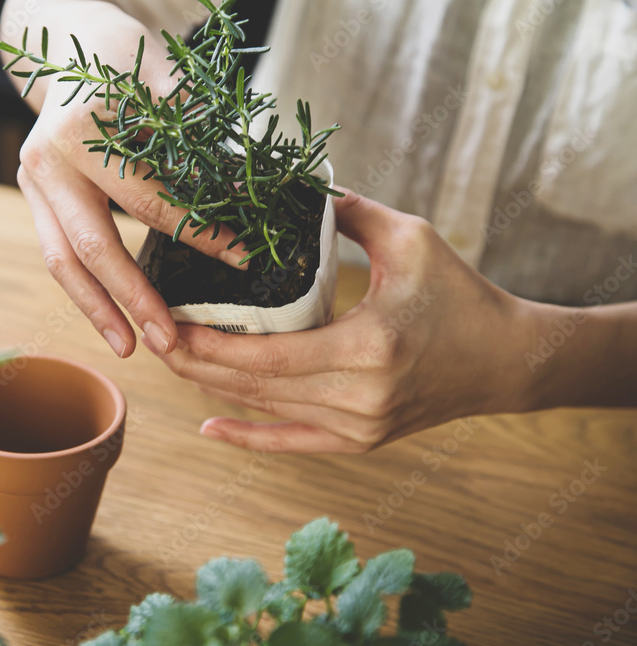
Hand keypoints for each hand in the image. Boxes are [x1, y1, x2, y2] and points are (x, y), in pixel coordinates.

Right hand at [11, 5, 245, 358]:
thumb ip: (188, 119)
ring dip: (96, 310)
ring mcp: (32, 184)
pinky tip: (113, 317)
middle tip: (167, 343)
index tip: (240, 260)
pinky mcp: (35, 199)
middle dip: (130, 300)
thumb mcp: (157, 71)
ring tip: (130, 349)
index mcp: (77, 134)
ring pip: (61, 262)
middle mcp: (45, 163)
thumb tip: (241, 174)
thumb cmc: (118, 55)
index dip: (196, 233)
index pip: (146, 200)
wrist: (63, 44)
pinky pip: (60, 253)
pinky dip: (87, 288)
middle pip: (89, 247)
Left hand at [151, 189, 540, 453]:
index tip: (166, 320)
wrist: (506, 360)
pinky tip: (208, 427)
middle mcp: (358, 398)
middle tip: (152, 335)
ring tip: (172, 359)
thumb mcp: (410, 239)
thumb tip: (294, 188)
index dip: (208, 342)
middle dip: (195, 362)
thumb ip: (347, 211)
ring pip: (265, 410)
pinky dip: (248, 437)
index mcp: (366, 347)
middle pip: (253, 386)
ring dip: (213, 387)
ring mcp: (358, 428)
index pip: (265, 355)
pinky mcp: (360, 442)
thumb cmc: (461, 294)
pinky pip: (291, 444)